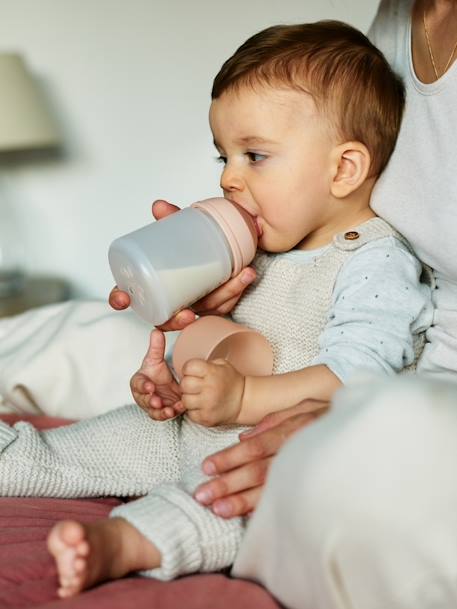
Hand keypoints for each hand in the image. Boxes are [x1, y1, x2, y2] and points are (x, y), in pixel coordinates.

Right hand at [108, 199, 255, 329]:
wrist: (215, 250)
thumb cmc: (188, 249)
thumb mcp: (178, 234)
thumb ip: (170, 221)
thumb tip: (160, 207)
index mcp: (150, 285)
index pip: (125, 295)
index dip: (119, 299)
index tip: (122, 298)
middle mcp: (169, 301)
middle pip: (166, 318)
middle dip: (176, 321)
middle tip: (187, 314)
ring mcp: (193, 305)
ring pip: (203, 311)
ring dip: (221, 297)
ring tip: (236, 278)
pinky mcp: (214, 304)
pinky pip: (225, 303)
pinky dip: (236, 288)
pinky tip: (246, 274)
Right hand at [130, 329, 184, 420]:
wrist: (167, 385)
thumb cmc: (156, 373)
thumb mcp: (156, 359)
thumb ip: (156, 347)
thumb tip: (156, 330)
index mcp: (140, 381)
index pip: (137, 384)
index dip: (142, 386)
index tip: (149, 386)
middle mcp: (144, 395)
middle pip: (144, 400)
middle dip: (150, 401)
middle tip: (157, 401)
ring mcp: (153, 405)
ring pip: (154, 411)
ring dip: (160, 411)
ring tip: (169, 410)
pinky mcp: (162, 412)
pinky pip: (164, 415)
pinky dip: (170, 414)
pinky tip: (179, 408)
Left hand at [181, 359, 244, 425]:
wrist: (244, 401)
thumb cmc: (232, 382)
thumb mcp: (222, 365)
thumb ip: (204, 364)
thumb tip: (187, 369)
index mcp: (212, 372)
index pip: (188, 367)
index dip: (188, 369)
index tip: (192, 373)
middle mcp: (209, 388)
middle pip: (184, 384)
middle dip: (187, 384)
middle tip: (195, 386)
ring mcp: (207, 404)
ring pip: (185, 400)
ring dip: (189, 398)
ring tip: (198, 397)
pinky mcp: (206, 418)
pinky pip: (190, 413)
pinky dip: (194, 410)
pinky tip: (202, 406)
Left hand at [193, 399, 328, 516]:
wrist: (364, 432)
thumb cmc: (329, 417)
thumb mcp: (303, 407)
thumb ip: (273, 421)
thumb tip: (242, 438)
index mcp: (293, 431)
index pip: (255, 446)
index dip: (230, 457)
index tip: (207, 467)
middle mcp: (298, 453)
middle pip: (257, 471)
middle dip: (228, 484)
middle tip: (202, 495)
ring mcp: (307, 473)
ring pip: (270, 490)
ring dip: (242, 502)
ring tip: (218, 510)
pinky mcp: (315, 488)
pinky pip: (288, 501)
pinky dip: (266, 510)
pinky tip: (246, 517)